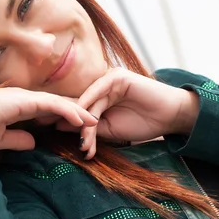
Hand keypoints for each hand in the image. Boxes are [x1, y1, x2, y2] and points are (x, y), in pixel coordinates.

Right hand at [0, 87, 97, 150]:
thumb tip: (32, 143)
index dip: (62, 117)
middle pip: (56, 105)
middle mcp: (22, 99)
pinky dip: (68, 111)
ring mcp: (24, 97)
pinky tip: (82, 119)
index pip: (45, 110)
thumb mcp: (0, 137)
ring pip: (58, 103)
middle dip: (75, 112)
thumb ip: (16, 139)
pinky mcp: (24, 100)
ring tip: (94, 121)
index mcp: (16, 106)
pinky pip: (52, 104)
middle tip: (94, 122)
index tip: (77, 126)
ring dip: (77, 112)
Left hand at [57, 68, 199, 158]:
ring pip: (88, 102)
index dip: (64, 120)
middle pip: (79, 105)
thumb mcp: (109, 129)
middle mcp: (100, 87)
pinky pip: (99, 89)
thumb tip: (59, 125)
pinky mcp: (117, 76)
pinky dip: (91, 103)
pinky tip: (85, 117)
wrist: (170, 117)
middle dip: (70, 122)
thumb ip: (88, 127)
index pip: (77, 109)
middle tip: (62, 136)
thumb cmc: (142, 123)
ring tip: (84, 141)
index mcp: (98, 98)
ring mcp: (108, 80)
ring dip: (84, 122)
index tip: (48, 131)